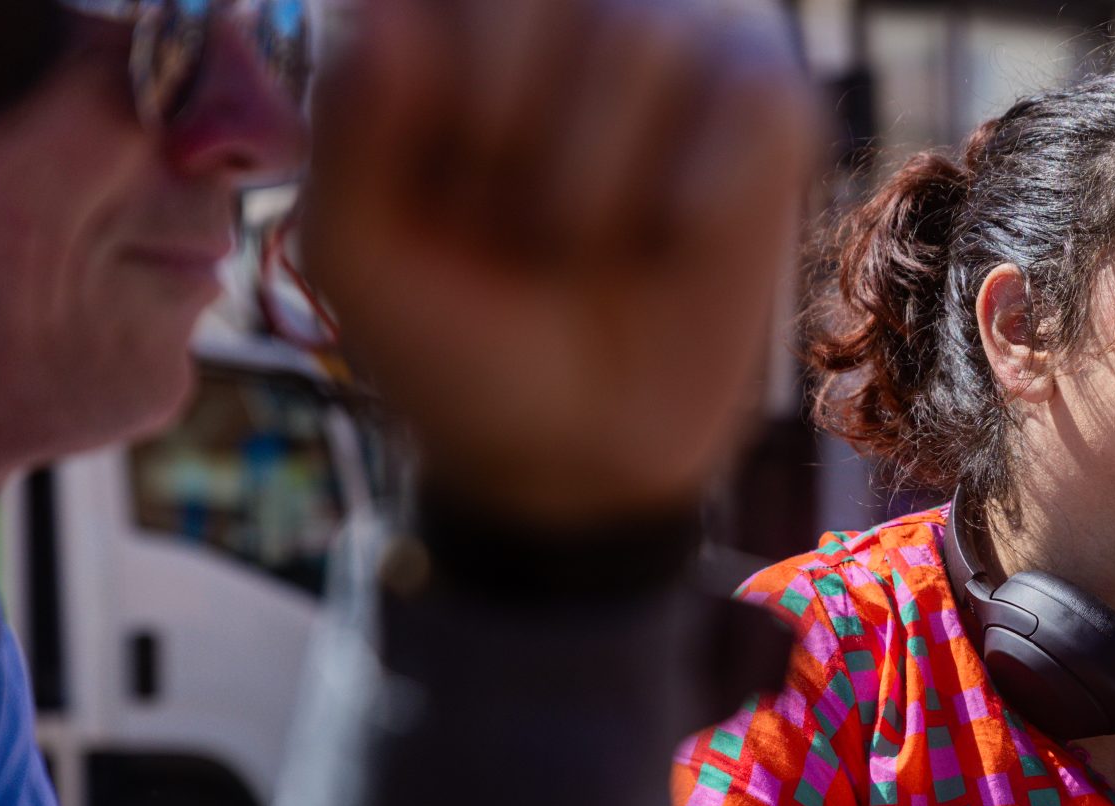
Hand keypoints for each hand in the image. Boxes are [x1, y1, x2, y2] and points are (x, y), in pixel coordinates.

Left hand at [301, 0, 815, 525]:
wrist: (572, 452)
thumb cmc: (457, 336)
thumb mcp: (360, 258)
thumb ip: (346, 132)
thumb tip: (392, 17)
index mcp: (453, 19)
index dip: (435, 100)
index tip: (431, 204)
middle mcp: (567, 8)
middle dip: (504, 140)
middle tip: (507, 234)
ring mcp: (679, 48)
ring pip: (647, 40)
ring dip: (596, 186)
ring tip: (582, 248)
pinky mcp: (767, 115)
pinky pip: (760, 100)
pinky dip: (710, 187)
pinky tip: (672, 237)